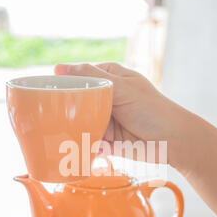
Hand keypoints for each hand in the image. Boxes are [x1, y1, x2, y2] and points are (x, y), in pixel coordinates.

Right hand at [54, 62, 178, 161]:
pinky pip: (89, 143)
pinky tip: (69, 149)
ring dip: (71, 130)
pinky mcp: (108, 142)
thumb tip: (58, 67)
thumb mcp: (121, 87)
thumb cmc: (152, 109)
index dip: (63, 84)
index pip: (79, 78)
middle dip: (64, 110)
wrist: (173, 141)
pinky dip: (81, 146)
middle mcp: (106, 99)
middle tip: (45, 116)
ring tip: (52, 134)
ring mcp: (106, 121)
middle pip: (77, 103)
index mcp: (110, 79)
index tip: (43, 91)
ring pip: (81, 124)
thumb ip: (91, 77)